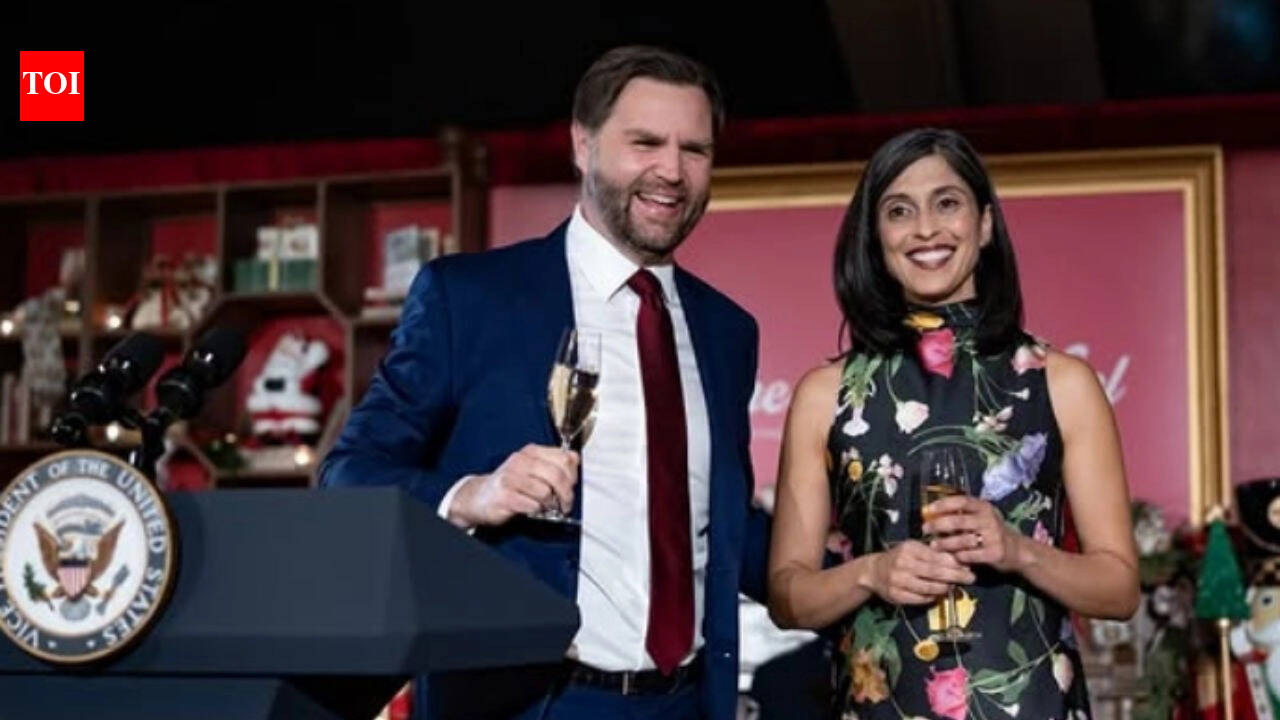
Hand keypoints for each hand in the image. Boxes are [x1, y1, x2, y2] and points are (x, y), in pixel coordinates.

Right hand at [448, 444, 578, 526]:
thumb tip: (575, 461)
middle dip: (566, 494)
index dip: (572, 475)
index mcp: (531, 452)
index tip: (571, 486)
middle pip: (557, 475)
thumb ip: (553, 464)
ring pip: (546, 491)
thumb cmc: (510, 484)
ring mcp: (511, 477)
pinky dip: (537, 511)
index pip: (564, 457)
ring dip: (551, 504)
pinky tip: (533, 510)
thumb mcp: (532, 468)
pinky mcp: (505, 496)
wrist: (479, 497)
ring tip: (547, 507)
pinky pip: (532, 505)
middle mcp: (521, 461)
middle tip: (565, 504)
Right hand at [861, 540, 975, 605]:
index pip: (936, 557)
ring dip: (945, 588)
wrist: (874, 571)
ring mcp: (898, 581)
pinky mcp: (897, 595)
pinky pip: (920, 599)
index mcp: (909, 549)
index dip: (954, 563)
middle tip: (970, 579)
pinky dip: (932, 597)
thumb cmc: (899, 557)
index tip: (968, 567)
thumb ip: (933, 554)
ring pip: (929, 588)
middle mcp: (902, 564)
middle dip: (955, 576)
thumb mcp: (914, 549)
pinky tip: (938, 594)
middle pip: (935, 573)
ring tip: (954, 587)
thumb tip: (959, 561)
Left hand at [924, 495, 1022, 572]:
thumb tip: (931, 514)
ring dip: (945, 543)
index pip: (961, 500)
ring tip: (934, 545)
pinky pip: (970, 555)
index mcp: (984, 507)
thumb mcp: (981, 517)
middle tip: (925, 529)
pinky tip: (952, 557)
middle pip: (958, 520)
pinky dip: (958, 556)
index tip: (927, 510)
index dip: (943, 504)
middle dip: (938, 525)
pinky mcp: (994, 553)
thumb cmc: (991, 532)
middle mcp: (989, 519)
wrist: (1017, 551)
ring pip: (962, 540)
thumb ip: (962, 514)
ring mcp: (993, 536)